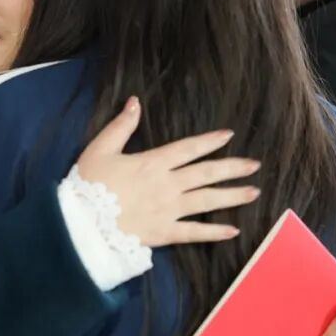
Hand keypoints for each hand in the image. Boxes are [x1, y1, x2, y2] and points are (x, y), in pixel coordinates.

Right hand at [75, 96, 259, 246]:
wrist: (81, 224)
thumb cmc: (88, 185)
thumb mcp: (100, 148)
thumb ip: (121, 125)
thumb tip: (134, 101)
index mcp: (152, 163)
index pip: (188, 148)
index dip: (210, 141)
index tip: (229, 135)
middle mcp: (167, 185)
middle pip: (205, 174)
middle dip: (232, 168)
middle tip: (255, 165)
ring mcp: (168, 211)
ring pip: (206, 201)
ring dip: (232, 196)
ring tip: (254, 192)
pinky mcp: (164, 233)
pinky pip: (194, 233)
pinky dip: (214, 232)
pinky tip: (233, 230)